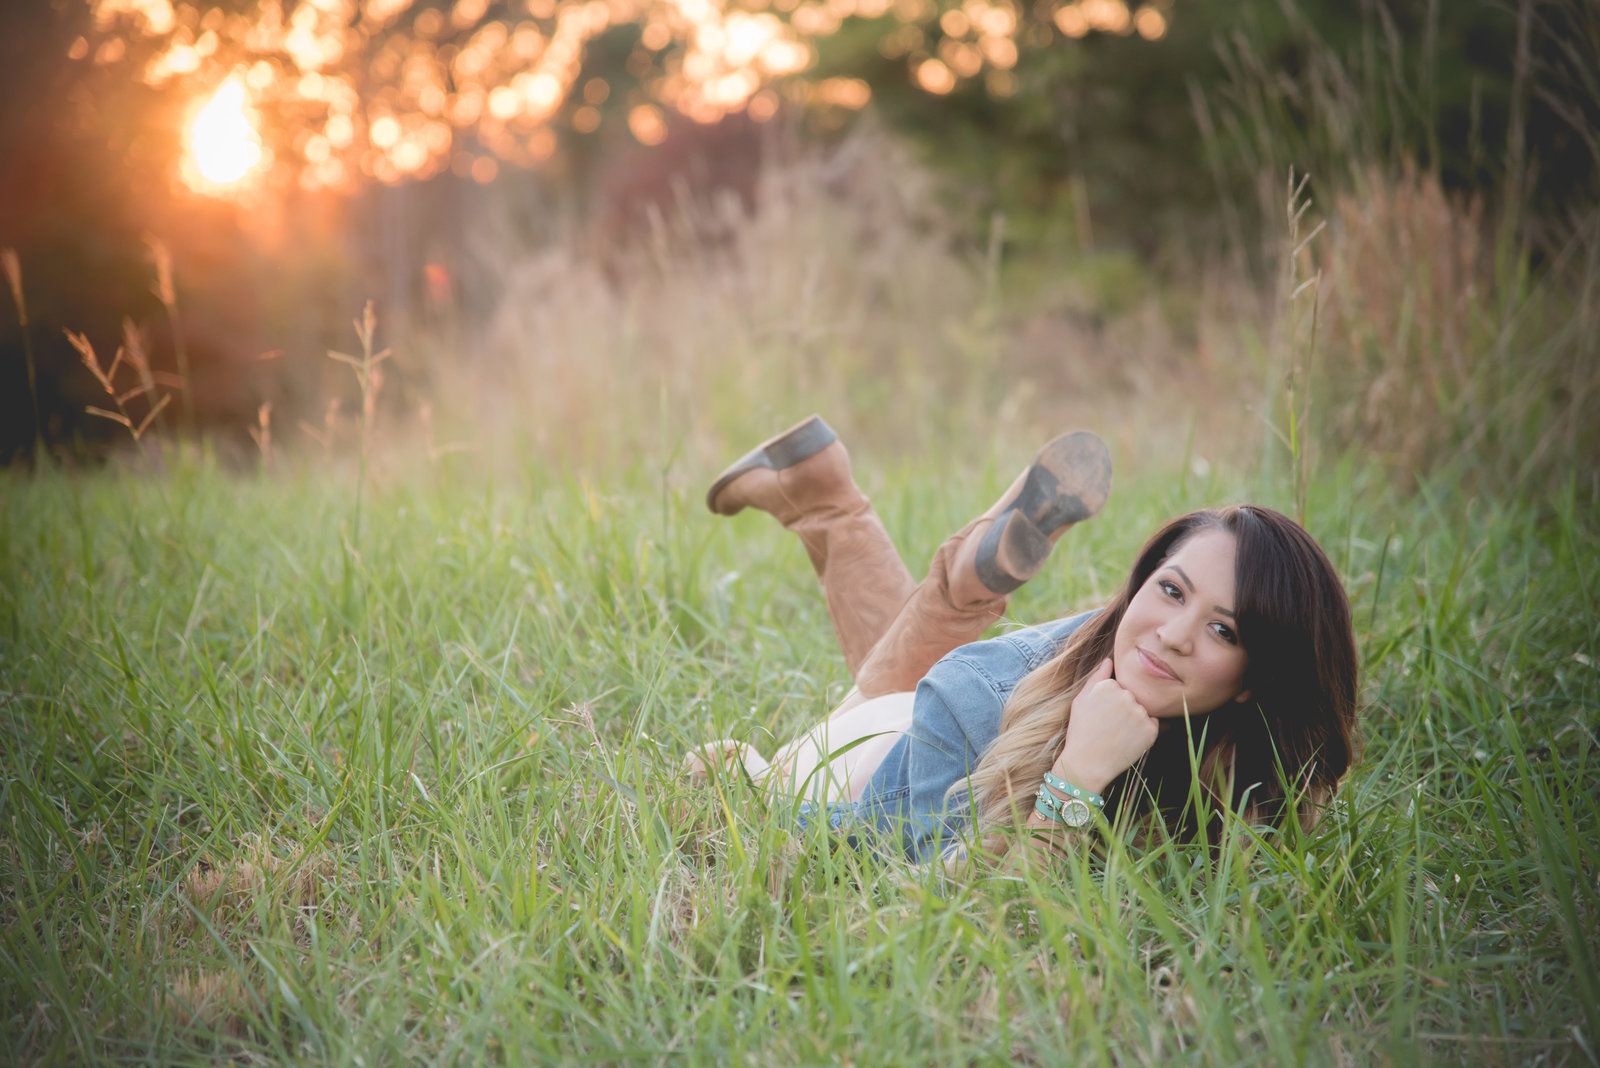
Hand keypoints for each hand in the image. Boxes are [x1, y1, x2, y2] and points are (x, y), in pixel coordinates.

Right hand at [1052, 658, 1158, 795]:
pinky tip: (1127, 740)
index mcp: (1109, 686)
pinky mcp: (1151, 731)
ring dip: (1134, 720)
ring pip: (1143, 710)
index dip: (1110, 702)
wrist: (1087, 764)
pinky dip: (1143, 732)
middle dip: (1124, 708)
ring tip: (1117, 735)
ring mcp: (1140, 713)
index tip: (1101, 715)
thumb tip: (1109, 660)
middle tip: (1109, 726)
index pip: (1119, 687)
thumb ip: (1097, 677)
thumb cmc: (1081, 731)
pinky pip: (1152, 725)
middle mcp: (1126, 696)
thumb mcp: (1081, 700)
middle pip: (1132, 697)